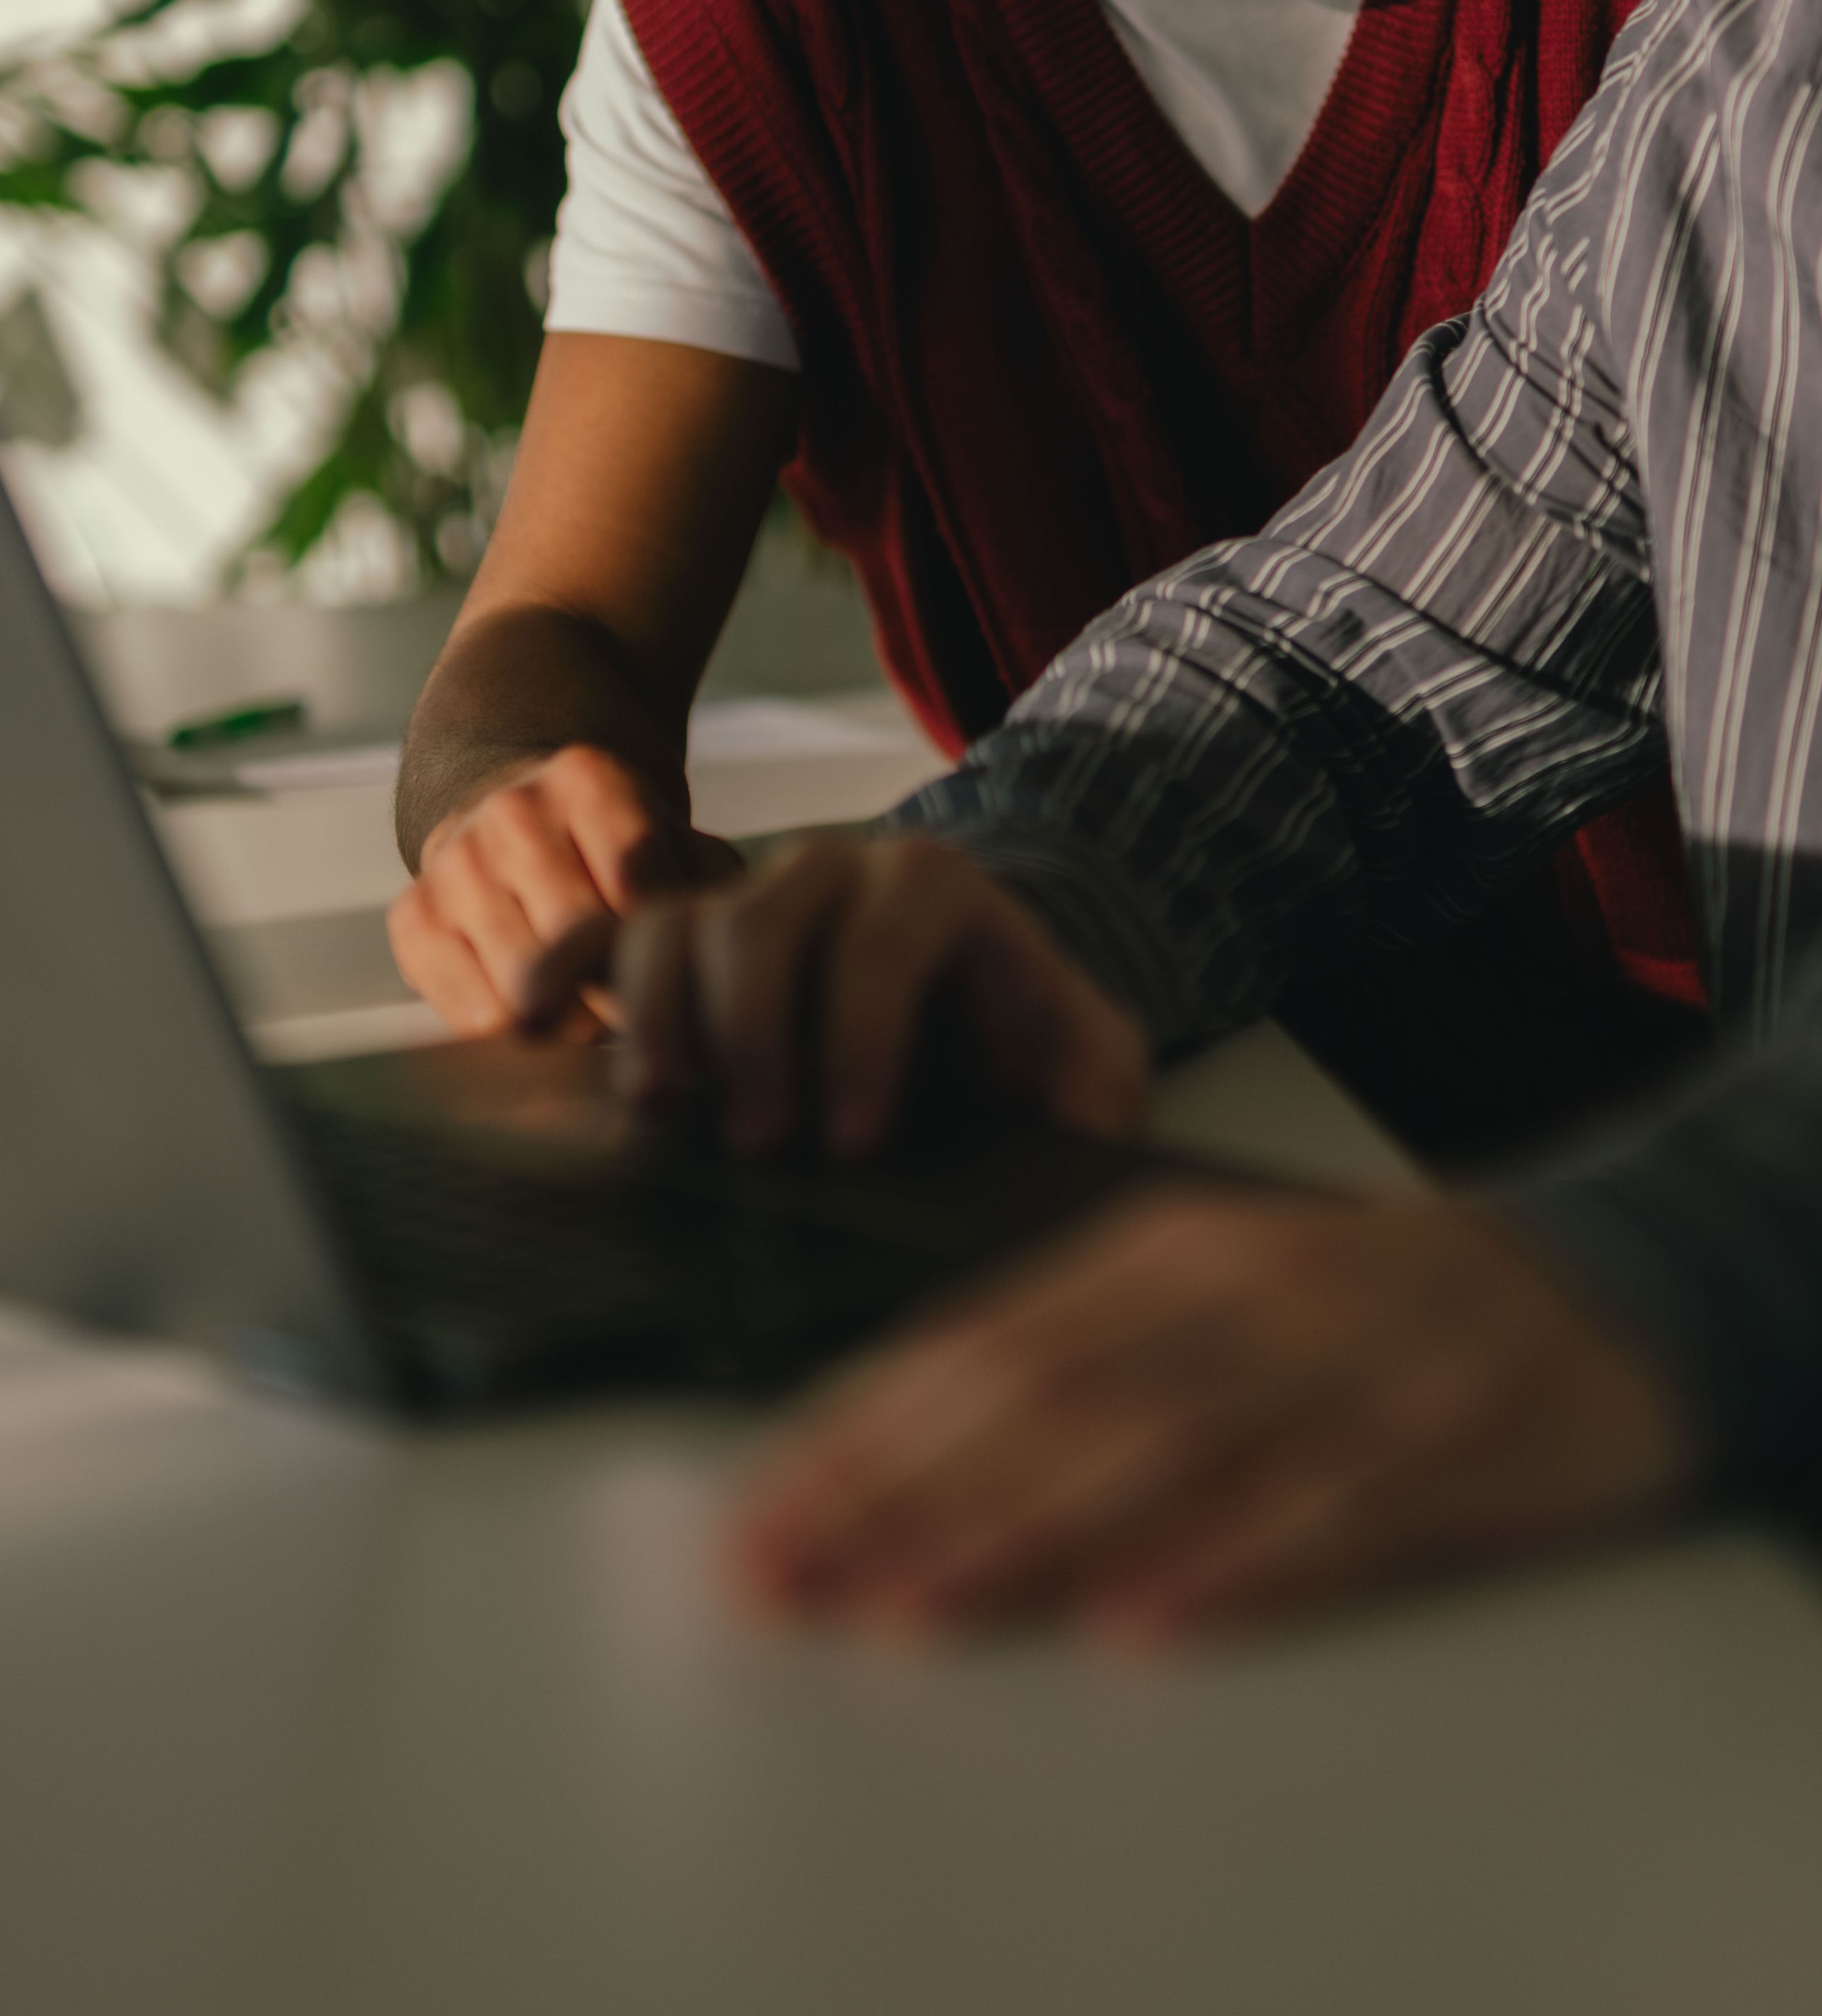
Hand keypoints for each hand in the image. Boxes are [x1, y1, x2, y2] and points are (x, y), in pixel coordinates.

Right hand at [387, 743, 737, 1034]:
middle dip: (615, 992)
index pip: (635, 882)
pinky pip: (471, 1014)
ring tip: (588, 1008)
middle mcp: (511, 813)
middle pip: (576, 942)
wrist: (516, 820)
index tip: (669, 970)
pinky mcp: (412, 916)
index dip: (659, 945)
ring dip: (569, 1021)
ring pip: (524, 991)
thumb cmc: (615, 849)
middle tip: (632, 1006)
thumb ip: (702, 886)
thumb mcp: (672, 841)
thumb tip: (698, 953)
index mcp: (586, 779)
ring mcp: (454, 863)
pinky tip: (533, 1009)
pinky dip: (513, 1032)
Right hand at [512, 833, 1151, 1160]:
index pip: (889, 936)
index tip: (853, 1137)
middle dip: (756, 1033)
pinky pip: (611, 936)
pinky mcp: (687, 941)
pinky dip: (565, 975)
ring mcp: (750, 899)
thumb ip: (1100, 1084)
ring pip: (680, 925)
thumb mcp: (1089, 1062)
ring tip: (660, 1109)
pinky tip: (527, 1030)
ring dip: (660, 1016)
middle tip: (758, 1142)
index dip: (865, 1031)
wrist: (971, 1021)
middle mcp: (835, 874)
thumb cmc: (1025, 1048)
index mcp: (938, 889)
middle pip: (767, 921)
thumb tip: (1086, 1125)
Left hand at [727, 1190, 1700, 1643]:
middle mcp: (1257, 1290)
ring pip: (1171, 1446)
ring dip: (1030, 1528)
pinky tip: (1147, 1618)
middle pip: (1054, 1391)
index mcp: (1183, 1247)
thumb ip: (1095, 1357)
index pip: (992, 1339)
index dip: (868, 1429)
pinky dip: (1233, 1561)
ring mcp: (1361, 1361)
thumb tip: (910, 1452)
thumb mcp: (1234, 1296)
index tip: (762, 1514)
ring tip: (915, 1602)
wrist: (1634, 1273)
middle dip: (906, 1487)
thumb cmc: (1395, 1309)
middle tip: (793, 1575)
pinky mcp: (1460, 1435)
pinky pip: (1333, 1510)